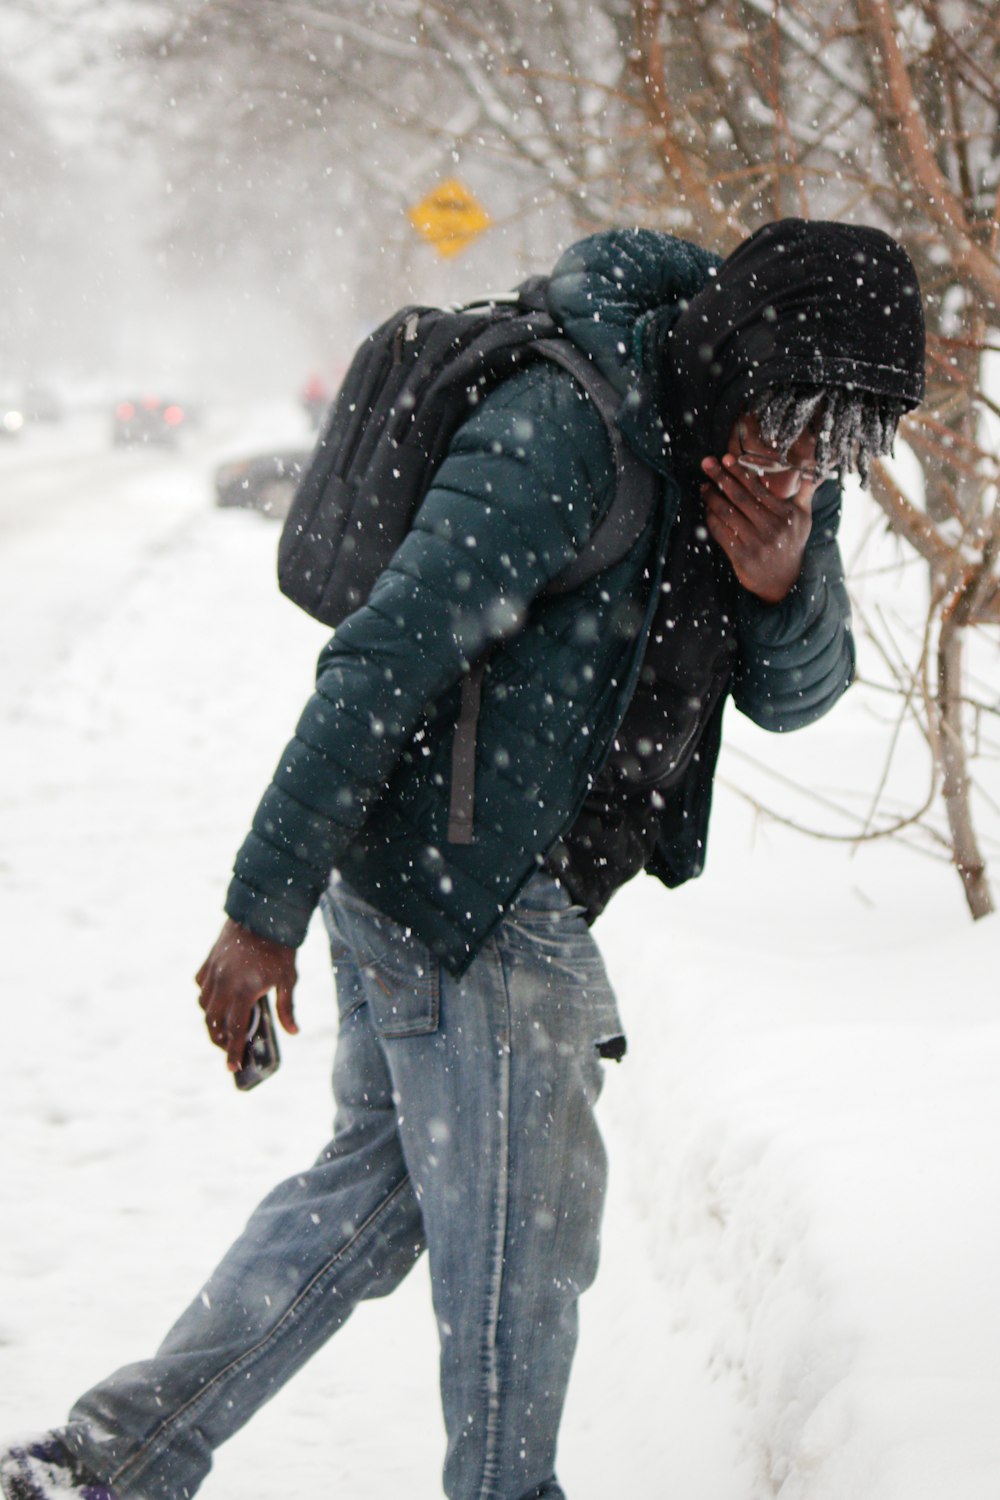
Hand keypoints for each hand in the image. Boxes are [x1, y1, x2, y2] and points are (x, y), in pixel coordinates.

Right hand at [196, 918, 298, 1072]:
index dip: (233, 1052)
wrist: (262, 913)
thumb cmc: (279, 947)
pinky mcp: (208, 961)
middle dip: (219, 1040)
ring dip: (211, 1021)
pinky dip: (205, 997)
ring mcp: (213, 973)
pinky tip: (214, 1000)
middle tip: (229, 1049)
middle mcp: (223, 985)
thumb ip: (286, 1008)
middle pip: (213, 1023)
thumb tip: (293, 1032)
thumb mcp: (288, 979)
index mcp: (243, 992)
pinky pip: (201, 986)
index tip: (232, 1068)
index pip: (236, 1031)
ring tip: (222, 1028)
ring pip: (204, 1006)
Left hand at [700, 454, 814, 603]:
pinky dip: (712, 519)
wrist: (784, 581)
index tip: (726, 458)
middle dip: (721, 478)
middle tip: (706, 463)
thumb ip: (805, 491)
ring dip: (712, 498)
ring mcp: (756, 544)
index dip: (740, 472)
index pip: (758, 489)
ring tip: (703, 487)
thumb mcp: (804, 517)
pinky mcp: (742, 558)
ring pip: (728, 515)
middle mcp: (772, 529)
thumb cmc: (792, 542)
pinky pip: (722, 533)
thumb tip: (813, 468)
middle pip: (740, 498)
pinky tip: (707, 509)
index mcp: (786, 515)